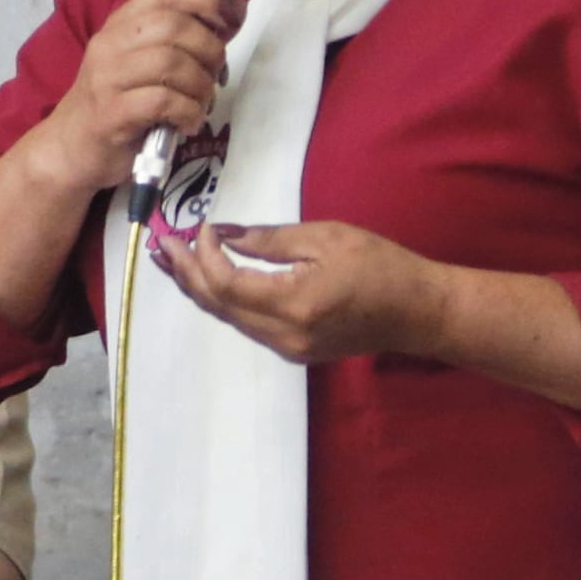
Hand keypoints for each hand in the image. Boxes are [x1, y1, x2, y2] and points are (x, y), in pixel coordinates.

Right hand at [40, 0, 242, 195]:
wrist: (72, 147)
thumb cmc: (117, 101)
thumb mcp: (149, 62)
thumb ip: (191, 35)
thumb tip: (236, 6)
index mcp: (122, 23)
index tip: (227, 23)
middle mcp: (111, 43)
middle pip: (175, 25)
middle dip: (210, 51)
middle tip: (214, 77)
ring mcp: (107, 77)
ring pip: (172, 62)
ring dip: (202, 86)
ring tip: (201, 103)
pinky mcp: (111, 113)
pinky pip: (164, 101)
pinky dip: (188, 113)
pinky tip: (187, 123)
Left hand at [153, 220, 446, 366]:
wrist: (419, 312)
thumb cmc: (381, 266)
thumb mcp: (325, 238)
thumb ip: (269, 239)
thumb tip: (223, 234)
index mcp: (293, 305)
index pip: (226, 284)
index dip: (205, 255)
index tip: (203, 227)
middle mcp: (284, 335)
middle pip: (218, 306)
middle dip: (186, 274)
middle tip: (161, 246)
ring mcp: (287, 349)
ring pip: (228, 318)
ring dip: (199, 288)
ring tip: (172, 262)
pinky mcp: (293, 351)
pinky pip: (246, 325)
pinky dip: (223, 301)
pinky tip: (209, 281)